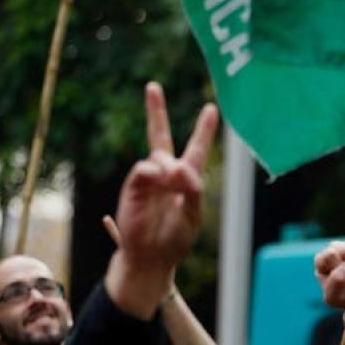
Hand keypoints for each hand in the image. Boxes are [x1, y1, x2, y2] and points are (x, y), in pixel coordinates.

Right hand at [107, 82, 217, 316]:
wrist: (151, 258)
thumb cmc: (175, 239)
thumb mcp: (193, 215)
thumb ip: (192, 189)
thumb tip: (178, 166)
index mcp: (186, 181)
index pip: (195, 149)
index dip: (203, 130)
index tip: (211, 109)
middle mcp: (166, 175)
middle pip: (160, 137)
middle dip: (156, 113)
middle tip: (152, 87)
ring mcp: (148, 180)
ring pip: (159, 156)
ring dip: (171, 168)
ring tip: (176, 182)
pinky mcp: (133, 187)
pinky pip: (144, 169)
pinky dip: (155, 173)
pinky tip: (161, 180)